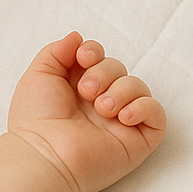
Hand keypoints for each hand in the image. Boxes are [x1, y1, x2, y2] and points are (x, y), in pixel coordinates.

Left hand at [6, 33, 166, 191]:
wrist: (46, 154)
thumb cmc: (36, 119)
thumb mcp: (39, 75)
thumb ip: (57, 51)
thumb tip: (78, 37)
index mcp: (77, 86)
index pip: (98, 58)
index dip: (94, 52)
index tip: (83, 59)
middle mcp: (100, 101)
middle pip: (118, 68)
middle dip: (104, 73)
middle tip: (86, 92)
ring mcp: (120, 120)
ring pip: (138, 86)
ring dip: (121, 90)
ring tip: (101, 108)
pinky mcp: (137, 139)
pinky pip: (156, 113)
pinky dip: (143, 107)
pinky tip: (121, 117)